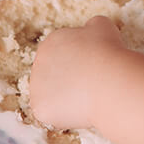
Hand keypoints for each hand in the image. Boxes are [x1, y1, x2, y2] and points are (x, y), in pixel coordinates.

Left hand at [29, 16, 126, 131]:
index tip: (92, 70)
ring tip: (87, 99)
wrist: (107, 80)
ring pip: (52, 97)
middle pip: (53, 76)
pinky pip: (52, 115)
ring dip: (66, 100)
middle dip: (69, 82)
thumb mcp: (102, 26)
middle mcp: (38, 62)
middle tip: (90, 87)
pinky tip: (81, 111)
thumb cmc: (108, 52)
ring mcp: (36, 86)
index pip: (62, 56)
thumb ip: (91, 27)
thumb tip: (90, 31)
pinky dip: (66, 117)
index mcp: (51, 42)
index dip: (79, 65)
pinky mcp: (39, 107)